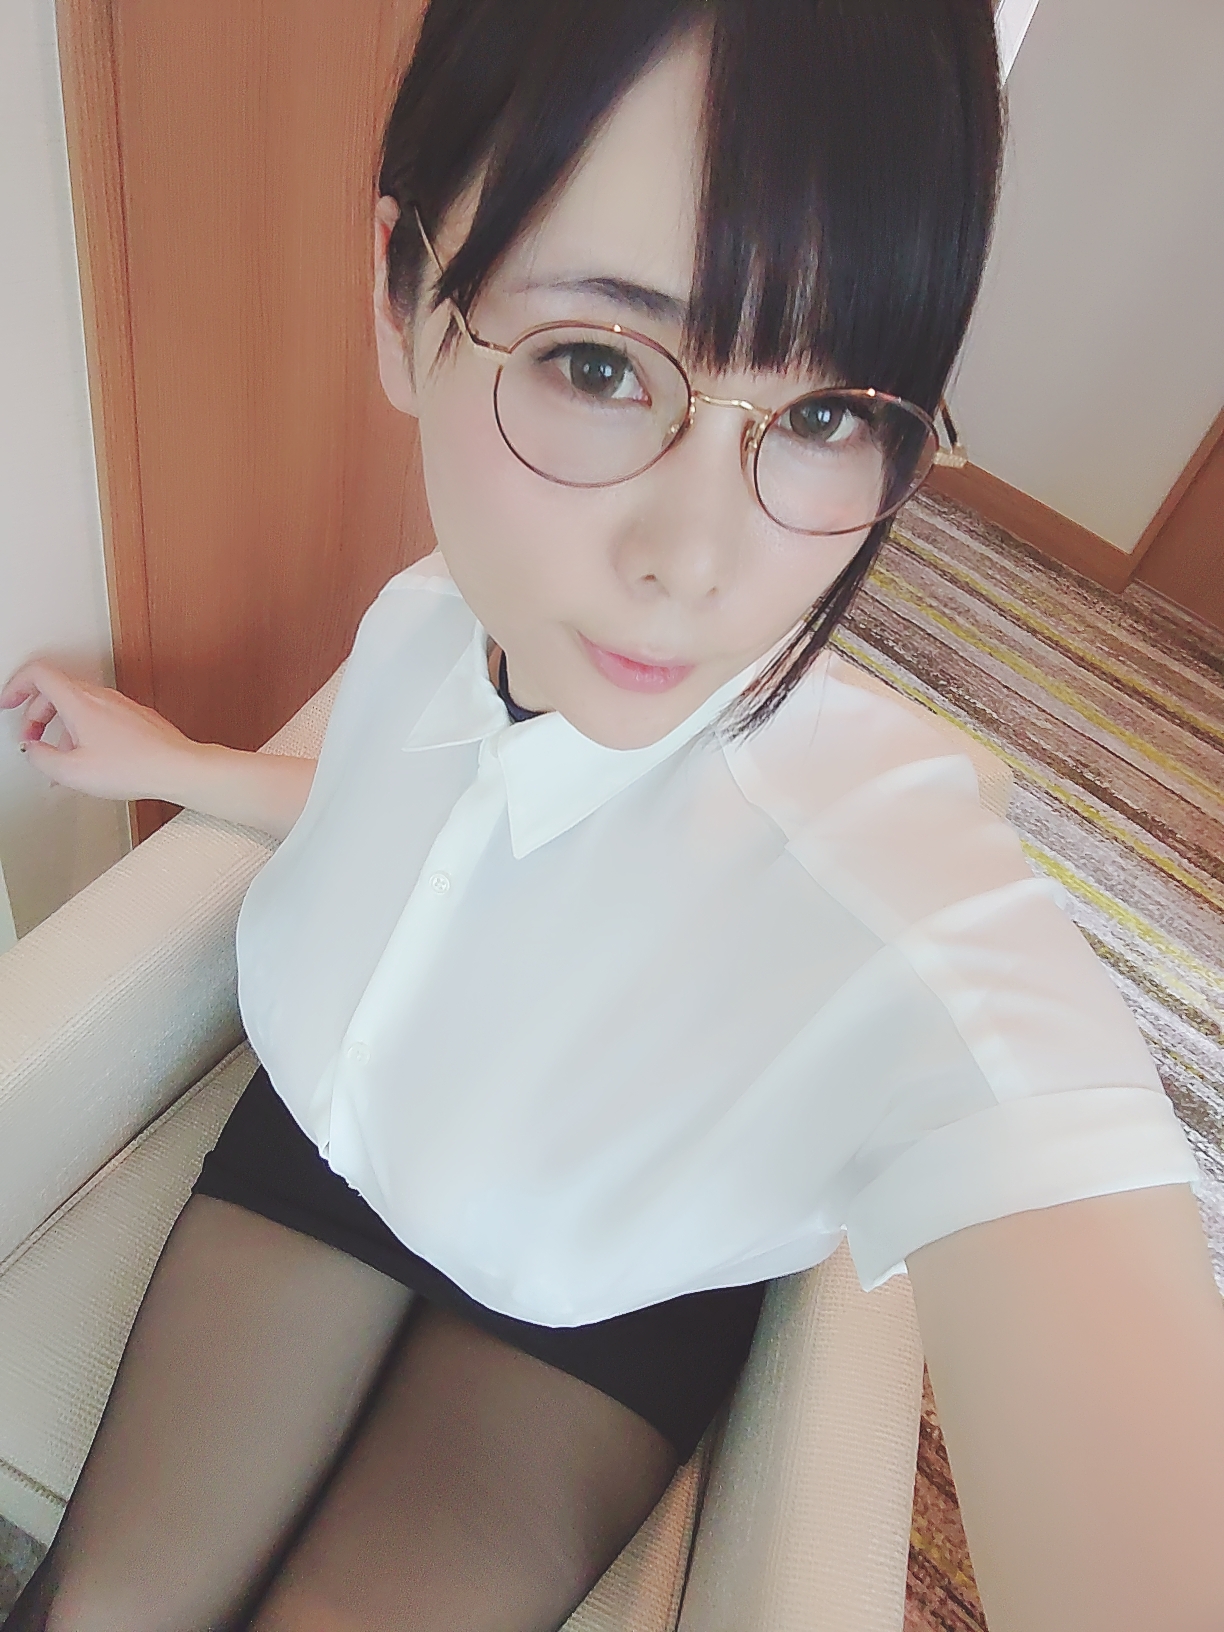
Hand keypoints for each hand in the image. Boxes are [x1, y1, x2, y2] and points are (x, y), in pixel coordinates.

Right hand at [0, 658, 196, 801]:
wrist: (177, 767)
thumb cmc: (134, 767)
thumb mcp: (73, 772)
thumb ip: (42, 759)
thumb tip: (33, 750)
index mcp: (80, 702)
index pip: (39, 674)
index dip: (16, 684)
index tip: (8, 701)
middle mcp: (101, 696)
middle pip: (56, 690)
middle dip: (36, 713)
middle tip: (31, 737)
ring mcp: (120, 704)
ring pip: (79, 703)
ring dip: (60, 724)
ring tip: (59, 752)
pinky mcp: (135, 716)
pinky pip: (100, 714)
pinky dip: (83, 729)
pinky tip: (88, 756)